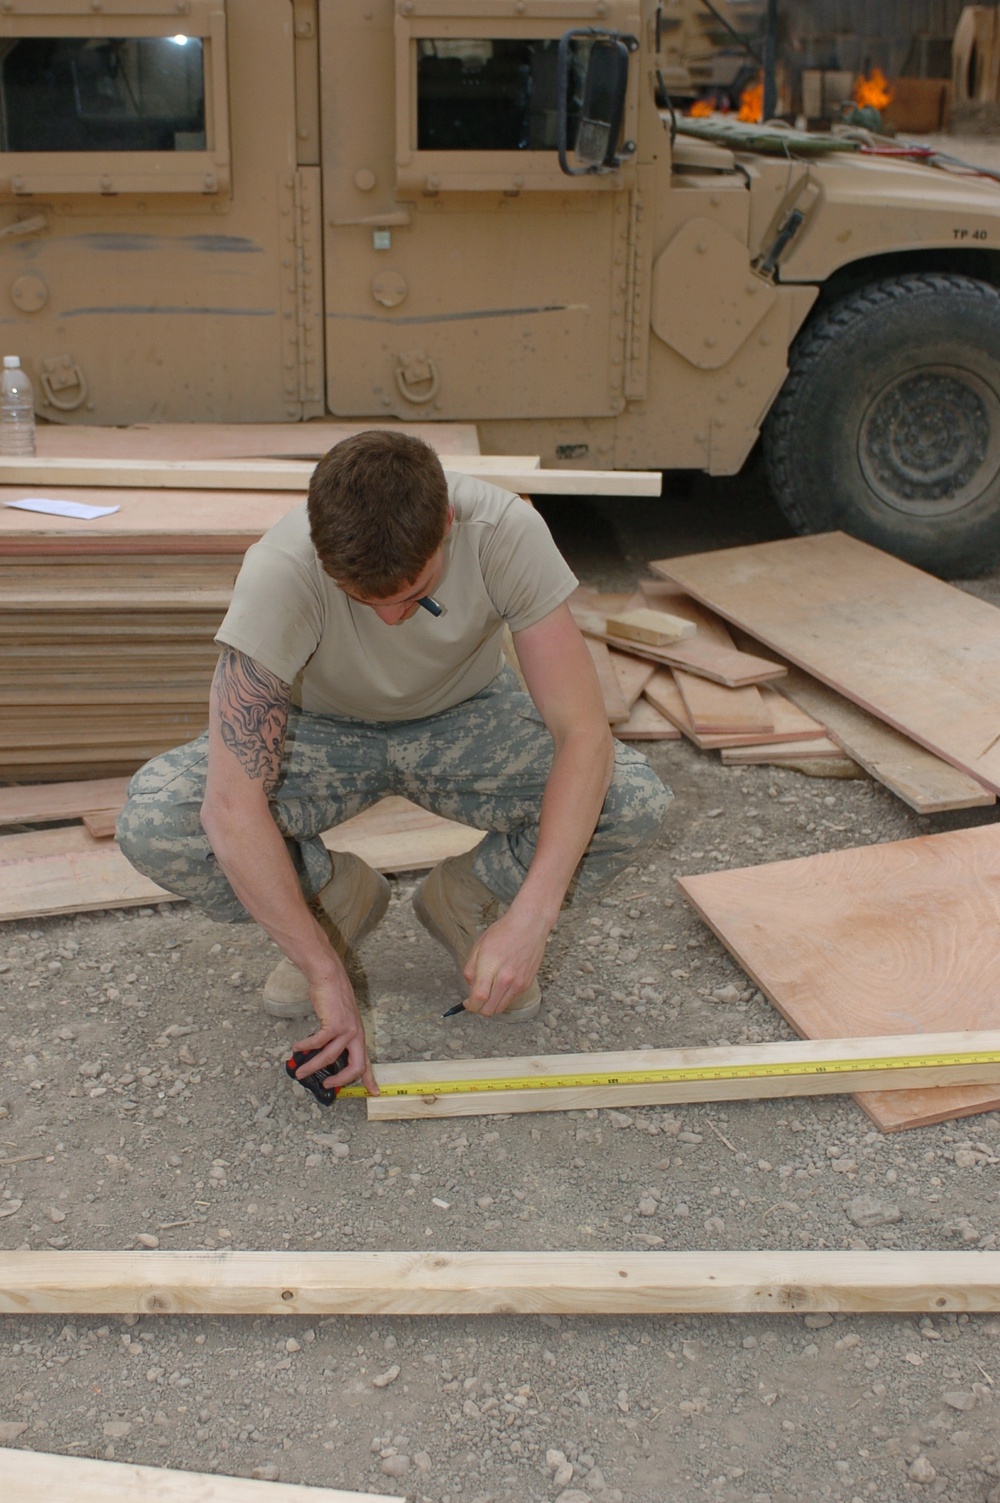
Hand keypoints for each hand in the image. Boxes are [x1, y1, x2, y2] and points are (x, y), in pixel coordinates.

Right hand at [292, 970, 377, 1095]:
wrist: (329, 977)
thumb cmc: (332, 998)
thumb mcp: (341, 1019)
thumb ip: (337, 1036)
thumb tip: (323, 1053)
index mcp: (358, 1035)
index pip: (366, 1061)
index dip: (370, 1079)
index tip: (374, 1092)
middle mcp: (356, 1034)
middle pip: (356, 1066)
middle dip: (341, 1079)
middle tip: (327, 1085)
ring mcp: (347, 1029)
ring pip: (330, 1057)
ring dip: (313, 1066)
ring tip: (300, 1071)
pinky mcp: (334, 1024)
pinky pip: (318, 1042)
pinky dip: (306, 1047)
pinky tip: (297, 1047)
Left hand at [462, 904, 548, 1016]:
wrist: (529, 925)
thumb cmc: (504, 932)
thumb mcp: (478, 947)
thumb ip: (470, 970)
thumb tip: (470, 988)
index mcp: (490, 967)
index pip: (478, 998)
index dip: (470, 1005)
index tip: (467, 1003)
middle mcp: (505, 978)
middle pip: (489, 1009)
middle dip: (478, 1009)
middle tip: (475, 1001)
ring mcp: (517, 983)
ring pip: (500, 1008)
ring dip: (490, 1006)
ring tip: (487, 994)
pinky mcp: (526, 984)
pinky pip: (510, 999)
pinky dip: (502, 998)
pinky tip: (499, 986)